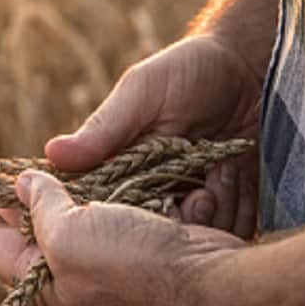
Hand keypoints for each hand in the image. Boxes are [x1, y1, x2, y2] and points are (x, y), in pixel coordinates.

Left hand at [0, 169, 243, 305]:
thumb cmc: (136, 268)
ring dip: (62, 201)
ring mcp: (121, 274)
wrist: (219, 292)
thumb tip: (25, 185)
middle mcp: (81, 285)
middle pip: (37, 242)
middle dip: (15, 212)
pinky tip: (102, 184)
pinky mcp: (157, 257)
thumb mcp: (70, 236)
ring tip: (43, 175)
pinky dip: (105, 202)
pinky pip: (119, 225)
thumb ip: (43, 209)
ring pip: (80, 231)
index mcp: (51, 286)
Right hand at [46, 35, 261, 237]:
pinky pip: (231, 231)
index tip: (149, 204)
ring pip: (195, 239)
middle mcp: (154, 194)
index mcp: (121, 171)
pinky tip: (239, 176)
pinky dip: (238, 210)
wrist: (253, 65)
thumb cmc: (189, 70)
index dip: (123, 221)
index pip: (107, 213)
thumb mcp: (141, 93)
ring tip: (221, 172)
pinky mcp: (231, 205)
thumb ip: (103, 130)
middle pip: (154, 237)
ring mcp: (194, 203)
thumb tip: (51, 154)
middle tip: (197, 192)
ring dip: (214, 212)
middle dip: (178, 220)